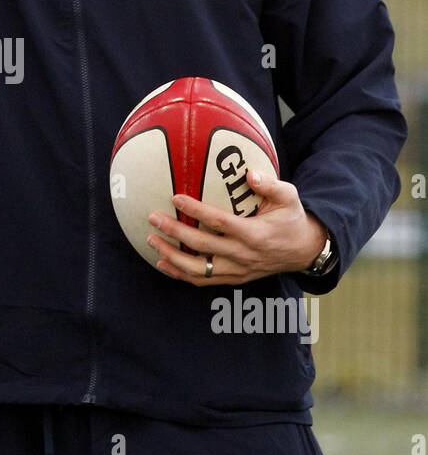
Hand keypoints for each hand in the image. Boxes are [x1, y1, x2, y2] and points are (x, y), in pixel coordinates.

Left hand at [146, 170, 327, 286]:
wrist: (303, 250)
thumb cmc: (292, 218)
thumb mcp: (289, 197)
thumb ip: (270, 184)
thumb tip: (249, 173)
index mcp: (255, 234)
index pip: (219, 222)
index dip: (196, 210)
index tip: (175, 198)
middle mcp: (243, 255)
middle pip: (202, 246)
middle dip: (174, 232)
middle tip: (153, 218)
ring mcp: (237, 270)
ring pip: (198, 269)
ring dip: (172, 256)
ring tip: (151, 240)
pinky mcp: (234, 278)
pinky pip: (203, 280)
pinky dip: (180, 274)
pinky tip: (163, 262)